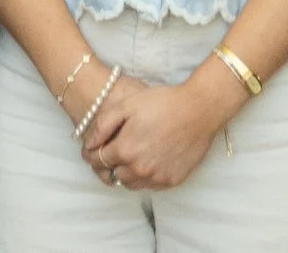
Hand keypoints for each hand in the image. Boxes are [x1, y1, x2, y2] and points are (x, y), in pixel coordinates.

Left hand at [84, 73, 233, 190]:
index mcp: (125, 150)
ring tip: (126, 158)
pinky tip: (145, 162)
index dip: (89, 155)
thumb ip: (103, 125)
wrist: (199, 111)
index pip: (97, 160)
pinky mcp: (171, 181)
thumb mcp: (127, 105)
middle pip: (112, 175)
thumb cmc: (163, 103)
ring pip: (129, 183)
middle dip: (105, 166)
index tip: (89, 151)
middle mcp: (138, 169)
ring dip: (123, 173)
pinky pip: (148, 186)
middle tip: (107, 154)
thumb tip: (88, 144)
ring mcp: (156, 177)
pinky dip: (142, 177)